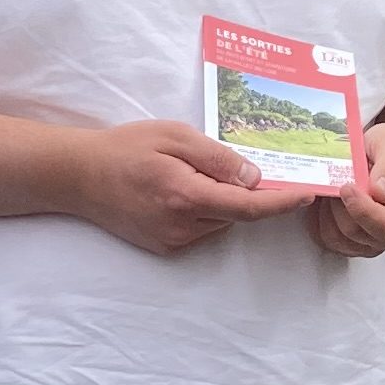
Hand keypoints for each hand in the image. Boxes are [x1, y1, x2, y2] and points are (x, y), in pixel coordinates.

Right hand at [69, 121, 317, 256]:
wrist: (78, 176)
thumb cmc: (126, 148)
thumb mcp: (175, 137)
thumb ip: (217, 158)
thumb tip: (254, 178)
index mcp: (186, 196)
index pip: (248, 207)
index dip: (281, 203)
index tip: (306, 195)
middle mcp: (182, 227)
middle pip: (236, 214)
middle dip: (242, 191)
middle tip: (228, 163)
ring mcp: (172, 241)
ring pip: (219, 222)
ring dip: (220, 200)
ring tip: (186, 172)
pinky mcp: (164, 247)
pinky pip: (200, 229)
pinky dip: (202, 209)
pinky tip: (175, 189)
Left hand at [311, 121, 384, 257]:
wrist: (384, 157)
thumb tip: (379, 191)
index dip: (364, 210)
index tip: (347, 187)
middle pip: (357, 232)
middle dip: (340, 204)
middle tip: (340, 177)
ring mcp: (368, 242)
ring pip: (336, 237)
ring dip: (327, 210)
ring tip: (335, 186)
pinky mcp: (347, 243)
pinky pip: (323, 238)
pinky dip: (318, 217)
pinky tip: (327, 198)